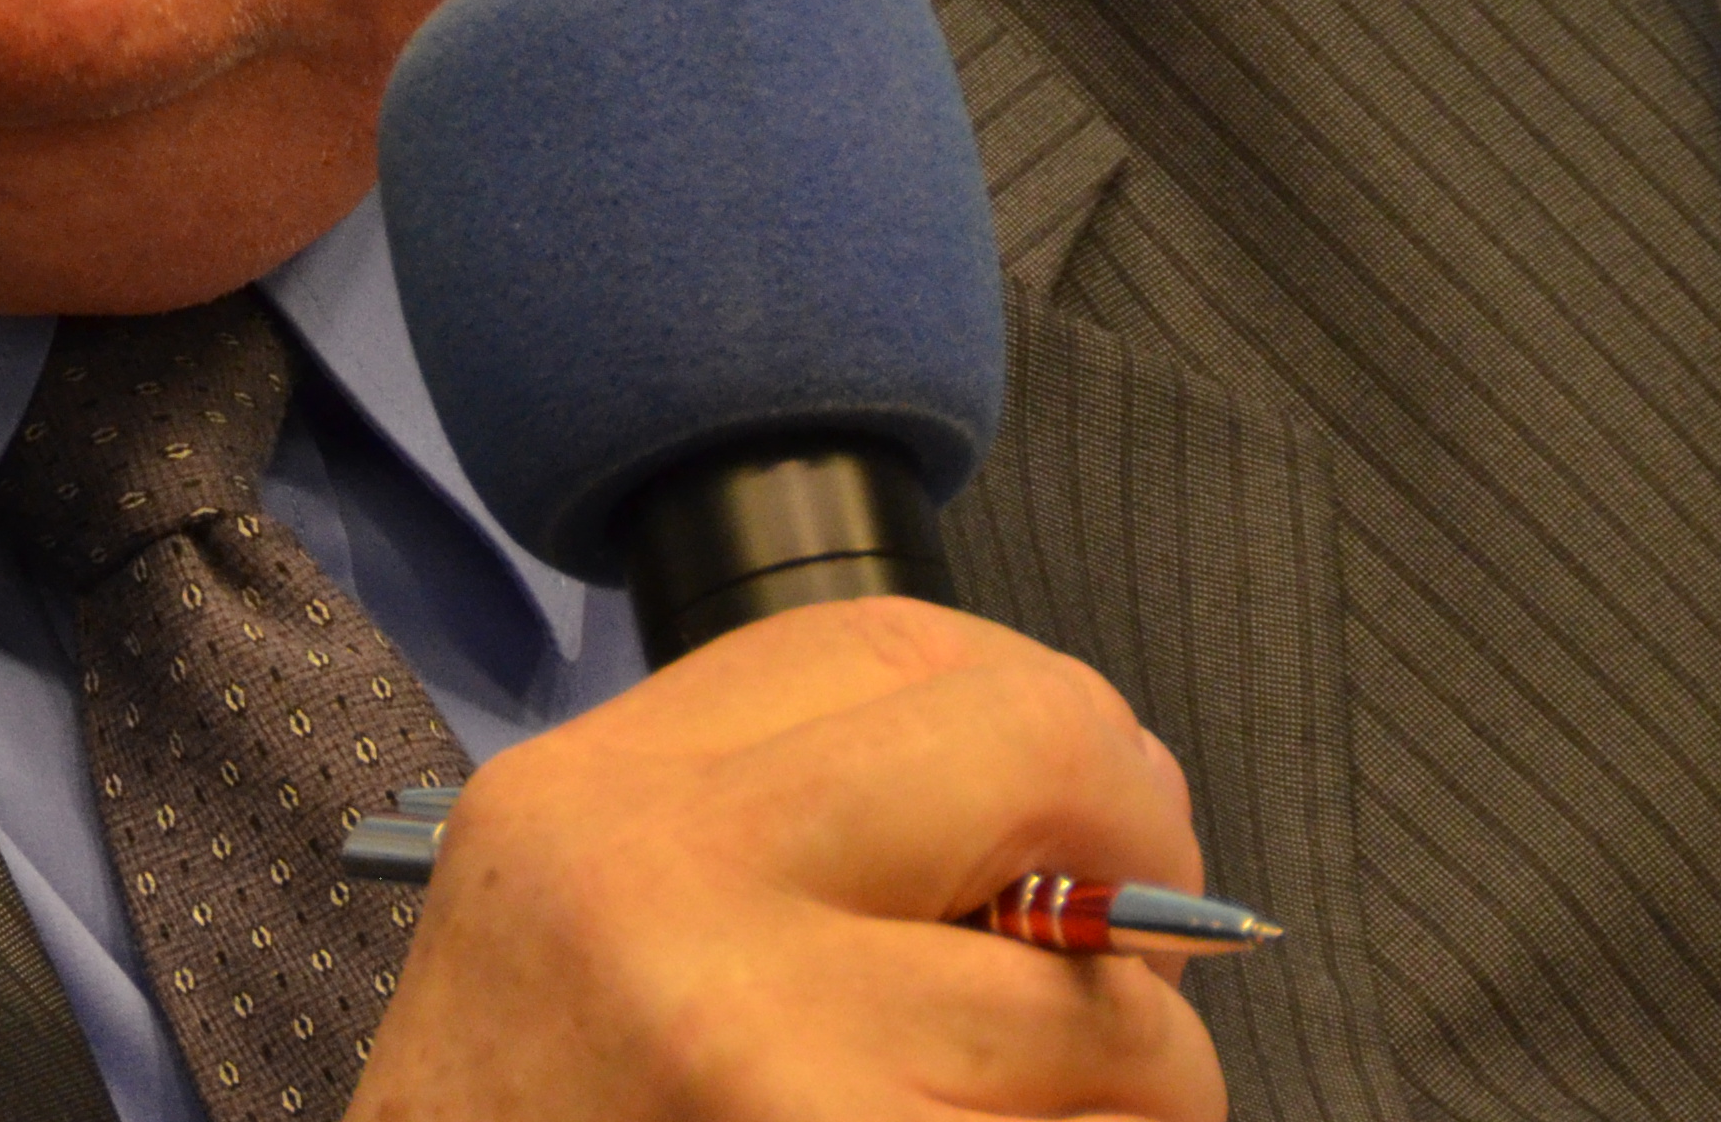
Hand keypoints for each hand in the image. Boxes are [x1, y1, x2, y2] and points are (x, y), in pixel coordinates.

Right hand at [350, 597, 1224, 1121]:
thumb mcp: (578, 939)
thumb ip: (773, 836)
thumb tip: (1071, 810)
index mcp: (590, 801)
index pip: (889, 643)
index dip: (1028, 721)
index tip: (1059, 819)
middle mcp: (662, 889)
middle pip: (1042, 748)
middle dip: (1141, 852)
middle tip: (1125, 966)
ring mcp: (761, 1052)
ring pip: (1115, 1015)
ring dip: (1134, 1088)